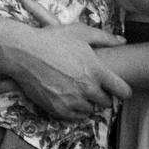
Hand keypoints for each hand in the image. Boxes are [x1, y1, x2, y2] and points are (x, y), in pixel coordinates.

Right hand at [4, 0, 130, 120]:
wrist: (25, 52)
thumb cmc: (54, 39)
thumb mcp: (81, 32)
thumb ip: (105, 37)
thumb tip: (123, 41)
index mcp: (97, 71)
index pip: (122, 91)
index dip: (123, 90)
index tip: (119, 89)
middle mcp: (88, 89)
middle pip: (106, 102)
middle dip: (102, 95)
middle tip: (92, 85)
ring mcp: (73, 101)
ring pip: (90, 110)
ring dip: (88, 102)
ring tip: (77, 89)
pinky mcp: (59, 110)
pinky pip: (75, 117)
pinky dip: (74, 109)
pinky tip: (68, 96)